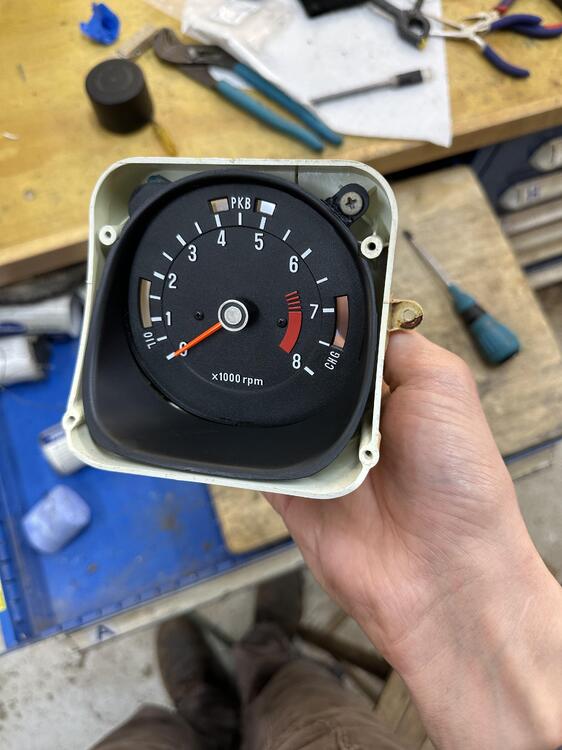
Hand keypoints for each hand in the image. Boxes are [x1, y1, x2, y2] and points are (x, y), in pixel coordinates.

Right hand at [267, 332, 561, 749]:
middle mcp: (359, 427)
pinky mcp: (298, 496)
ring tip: (258, 383)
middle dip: (294, 369)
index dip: (328, 333)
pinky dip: (249, 451)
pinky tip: (241, 430)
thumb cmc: (459, 484)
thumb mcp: (446, 385)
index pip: (348, 351)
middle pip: (308, 382)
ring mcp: (326, 462)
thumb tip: (364, 318)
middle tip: (274, 345)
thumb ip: (401, 347)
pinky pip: (260, 465)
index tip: (301, 309)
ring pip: (281, 420)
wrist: (442, 572)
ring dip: (273, 409)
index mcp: (394, 396)